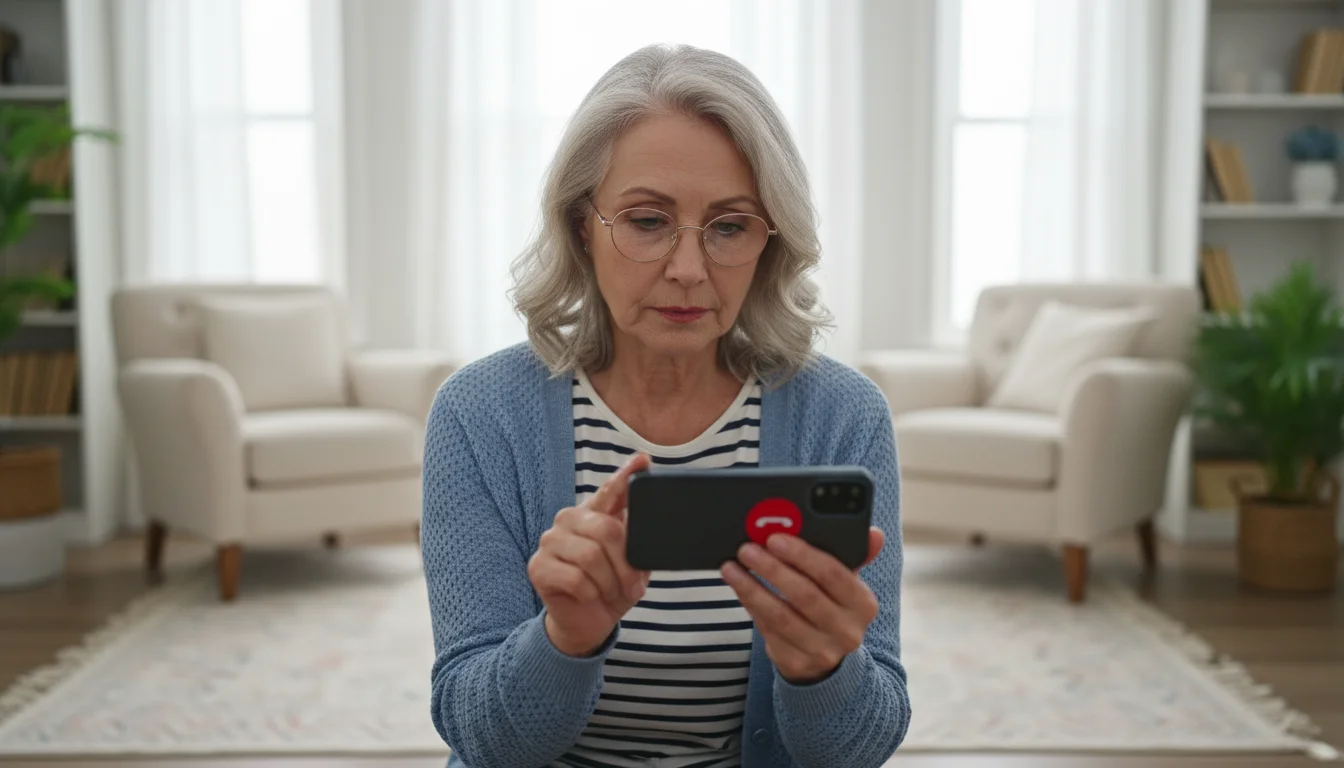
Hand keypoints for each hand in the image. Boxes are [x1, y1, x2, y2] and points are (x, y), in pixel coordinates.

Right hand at [528, 452, 651, 656]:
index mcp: (593, 513)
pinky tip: (588, 596)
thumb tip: (650, 515)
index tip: (643, 460)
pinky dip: (591, 594)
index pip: (610, 490)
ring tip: (610, 592)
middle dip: (626, 564)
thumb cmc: (610, 587)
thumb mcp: (631, 561)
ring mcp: (550, 541)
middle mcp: (569, 520)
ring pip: (591, 557)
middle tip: (632, 585)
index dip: (626, 475)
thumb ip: (636, 536)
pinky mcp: (538, 567)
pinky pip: (576, 579)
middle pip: (607, 530)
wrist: (587, 624)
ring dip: (609, 582)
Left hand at [721, 527, 884, 684]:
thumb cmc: (832, 607)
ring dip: (752, 588)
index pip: (833, 574)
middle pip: (804, 595)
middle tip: (747, 549)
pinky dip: (751, 606)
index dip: (802, 555)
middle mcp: (847, 630)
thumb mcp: (846, 584)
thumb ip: (854, 556)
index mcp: (863, 604)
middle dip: (772, 569)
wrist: (827, 659)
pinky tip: (739, 588)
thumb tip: (874, 533)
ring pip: (781, 616)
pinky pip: (768, 631)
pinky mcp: (796, 663)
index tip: (775, 538)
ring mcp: (822, 651)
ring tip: (732, 568)